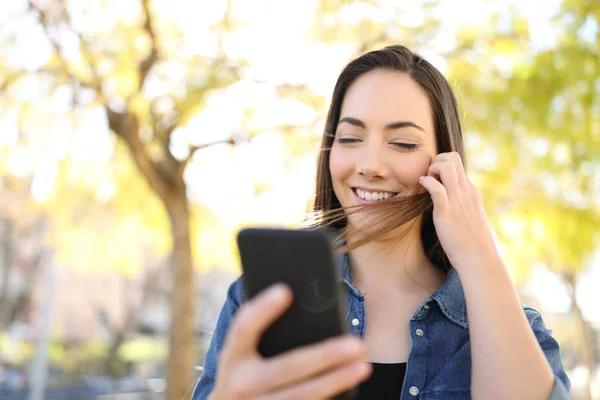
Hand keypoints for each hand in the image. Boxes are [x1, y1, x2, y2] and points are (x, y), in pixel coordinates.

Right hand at [210, 284, 370, 399]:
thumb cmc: (245, 372)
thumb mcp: (243, 354)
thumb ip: (264, 331)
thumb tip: (301, 301)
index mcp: (232, 357)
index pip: (243, 328)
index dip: (262, 309)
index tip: (285, 290)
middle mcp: (240, 384)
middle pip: (288, 367)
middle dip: (325, 355)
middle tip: (357, 344)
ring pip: (302, 395)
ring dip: (336, 380)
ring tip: (363, 366)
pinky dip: (330, 396)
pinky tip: (349, 386)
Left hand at [418, 152, 500, 272]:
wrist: (478, 259)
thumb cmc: (471, 241)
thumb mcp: (469, 216)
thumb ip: (460, 204)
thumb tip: (448, 200)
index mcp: (470, 191)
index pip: (457, 164)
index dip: (441, 164)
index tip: (433, 177)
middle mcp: (465, 191)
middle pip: (452, 157)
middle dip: (436, 160)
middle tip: (428, 176)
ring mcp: (457, 200)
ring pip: (446, 167)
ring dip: (431, 169)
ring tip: (425, 182)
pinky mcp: (446, 213)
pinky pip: (436, 188)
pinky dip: (426, 182)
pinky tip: (421, 187)